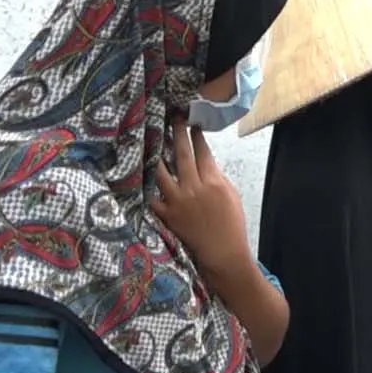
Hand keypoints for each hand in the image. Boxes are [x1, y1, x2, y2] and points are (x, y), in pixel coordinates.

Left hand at [151, 120, 250, 279]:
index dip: (197, 136)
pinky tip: (139, 175)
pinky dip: (146, 186)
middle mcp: (194, 187)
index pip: (203, 152)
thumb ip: (218, 178)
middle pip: (181, 155)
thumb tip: (205, 164)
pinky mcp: (167, 214)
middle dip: (177, 134)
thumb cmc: (232, 225)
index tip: (192, 124)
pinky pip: (152, 196)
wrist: (223, 252)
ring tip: (149, 142)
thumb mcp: (232, 196)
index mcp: (213, 182)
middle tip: (172, 120)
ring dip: (155, 155)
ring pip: (161, 171)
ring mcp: (177, 201)